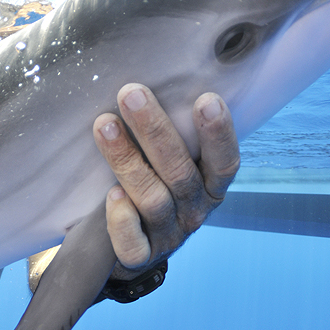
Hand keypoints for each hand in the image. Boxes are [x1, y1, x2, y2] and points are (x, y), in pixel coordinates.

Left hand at [93, 84, 239, 279]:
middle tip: (131, 94)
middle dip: (156, 131)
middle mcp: (194, 211)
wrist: (130, 244)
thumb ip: (174, 132)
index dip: (219, 133)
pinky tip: (112, 195)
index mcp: (210, 186)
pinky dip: (122, 221)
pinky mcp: (141, 256)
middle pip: (180, 173)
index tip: (206, 98)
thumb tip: (150, 74)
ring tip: (104, 125)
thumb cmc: (152, 183)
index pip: (225, 162)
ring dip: (128, 160)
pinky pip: (133, 244)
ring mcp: (168, 236)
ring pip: (153, 199)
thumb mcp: (170, 161)